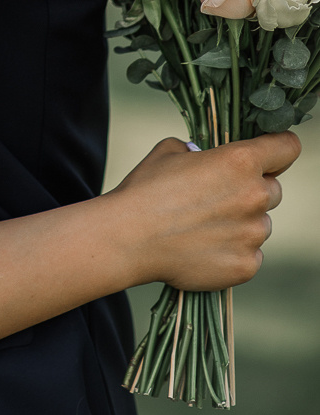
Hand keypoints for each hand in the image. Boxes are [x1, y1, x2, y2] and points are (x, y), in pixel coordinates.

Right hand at [112, 132, 300, 291]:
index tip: (270, 153)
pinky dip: (233, 251)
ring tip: (203, 226)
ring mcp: (253, 234)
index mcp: (239, 161)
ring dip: (241, 223)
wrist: (129, 238)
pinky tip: (204, 247)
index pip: (287, 148)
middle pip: (273, 190)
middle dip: (251, 190)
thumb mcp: (171, 151)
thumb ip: (202, 152)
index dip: (278, 148)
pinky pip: (251, 254)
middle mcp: (254, 196)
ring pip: (260, 224)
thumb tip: (209, 159)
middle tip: (217, 197)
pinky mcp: (246, 266)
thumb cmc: (146, 189)